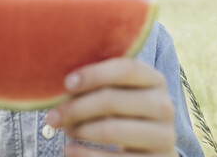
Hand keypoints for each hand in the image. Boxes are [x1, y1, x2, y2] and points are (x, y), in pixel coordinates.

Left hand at [46, 57, 178, 156]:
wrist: (151, 149)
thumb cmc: (124, 114)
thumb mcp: (119, 93)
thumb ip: (100, 81)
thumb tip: (64, 81)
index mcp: (155, 80)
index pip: (126, 68)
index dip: (94, 74)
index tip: (66, 83)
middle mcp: (164, 105)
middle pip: (112, 100)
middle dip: (76, 108)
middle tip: (52, 116)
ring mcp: (164, 136)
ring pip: (111, 130)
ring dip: (79, 130)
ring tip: (65, 130)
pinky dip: (85, 154)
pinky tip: (69, 150)